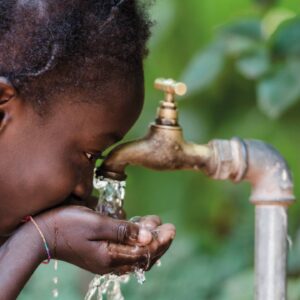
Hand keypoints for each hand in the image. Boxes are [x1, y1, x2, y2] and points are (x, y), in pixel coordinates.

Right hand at [34, 206, 174, 273]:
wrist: (41, 233)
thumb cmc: (67, 225)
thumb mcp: (96, 224)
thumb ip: (123, 231)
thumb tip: (148, 236)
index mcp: (111, 257)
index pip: (144, 253)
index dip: (160, 241)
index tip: (171, 228)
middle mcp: (110, 263)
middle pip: (142, 256)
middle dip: (158, 241)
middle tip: (169, 227)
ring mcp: (105, 259)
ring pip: (134, 253)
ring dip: (147, 239)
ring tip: (156, 223)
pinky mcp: (100, 253)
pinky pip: (124, 250)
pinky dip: (135, 240)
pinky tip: (138, 228)